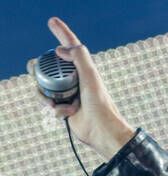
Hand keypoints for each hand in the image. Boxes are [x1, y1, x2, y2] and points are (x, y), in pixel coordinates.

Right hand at [28, 16, 134, 158]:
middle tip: (35, 71)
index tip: (52, 21)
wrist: (102, 132)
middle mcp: (75, 79)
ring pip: (44, 86)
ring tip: (58, 103)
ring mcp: (69, 93)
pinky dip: (56, 109)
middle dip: (39, 70)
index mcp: (83, 69)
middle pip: (48, 67)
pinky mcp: (65, 108)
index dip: (62, 33)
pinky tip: (67, 114)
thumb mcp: (91, 78)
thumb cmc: (101, 106)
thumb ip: (79, 58)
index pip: (70, 47)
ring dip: (46, 94)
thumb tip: (59, 49)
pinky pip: (50, 104)